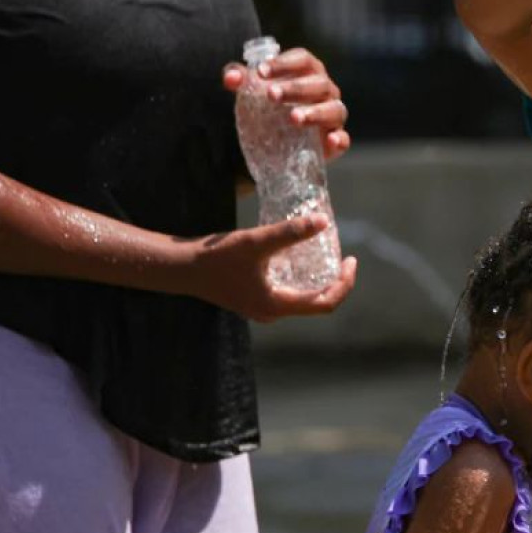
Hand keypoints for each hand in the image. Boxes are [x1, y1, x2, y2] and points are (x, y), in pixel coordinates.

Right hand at [186, 214, 358, 322]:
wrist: (180, 267)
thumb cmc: (215, 257)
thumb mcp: (256, 242)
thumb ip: (289, 232)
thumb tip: (323, 221)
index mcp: (277, 306)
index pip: (325, 303)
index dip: (344, 283)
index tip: (351, 260)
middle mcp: (272, 312)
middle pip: (317, 302)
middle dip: (335, 280)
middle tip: (343, 256)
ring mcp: (262, 307)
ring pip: (302, 297)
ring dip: (319, 279)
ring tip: (327, 255)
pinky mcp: (254, 297)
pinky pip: (288, 292)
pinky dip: (301, 277)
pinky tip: (300, 256)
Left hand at [223, 48, 351, 161]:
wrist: (281, 143)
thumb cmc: (271, 108)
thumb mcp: (254, 93)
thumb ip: (242, 82)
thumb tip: (231, 78)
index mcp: (308, 72)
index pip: (302, 59)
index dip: (283, 63)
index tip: (261, 72)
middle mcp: (325, 90)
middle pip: (318, 83)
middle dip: (295, 88)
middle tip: (271, 95)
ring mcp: (333, 114)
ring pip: (334, 109)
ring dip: (316, 112)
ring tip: (294, 118)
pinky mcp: (335, 140)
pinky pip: (343, 138)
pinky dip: (339, 139)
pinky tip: (330, 141)